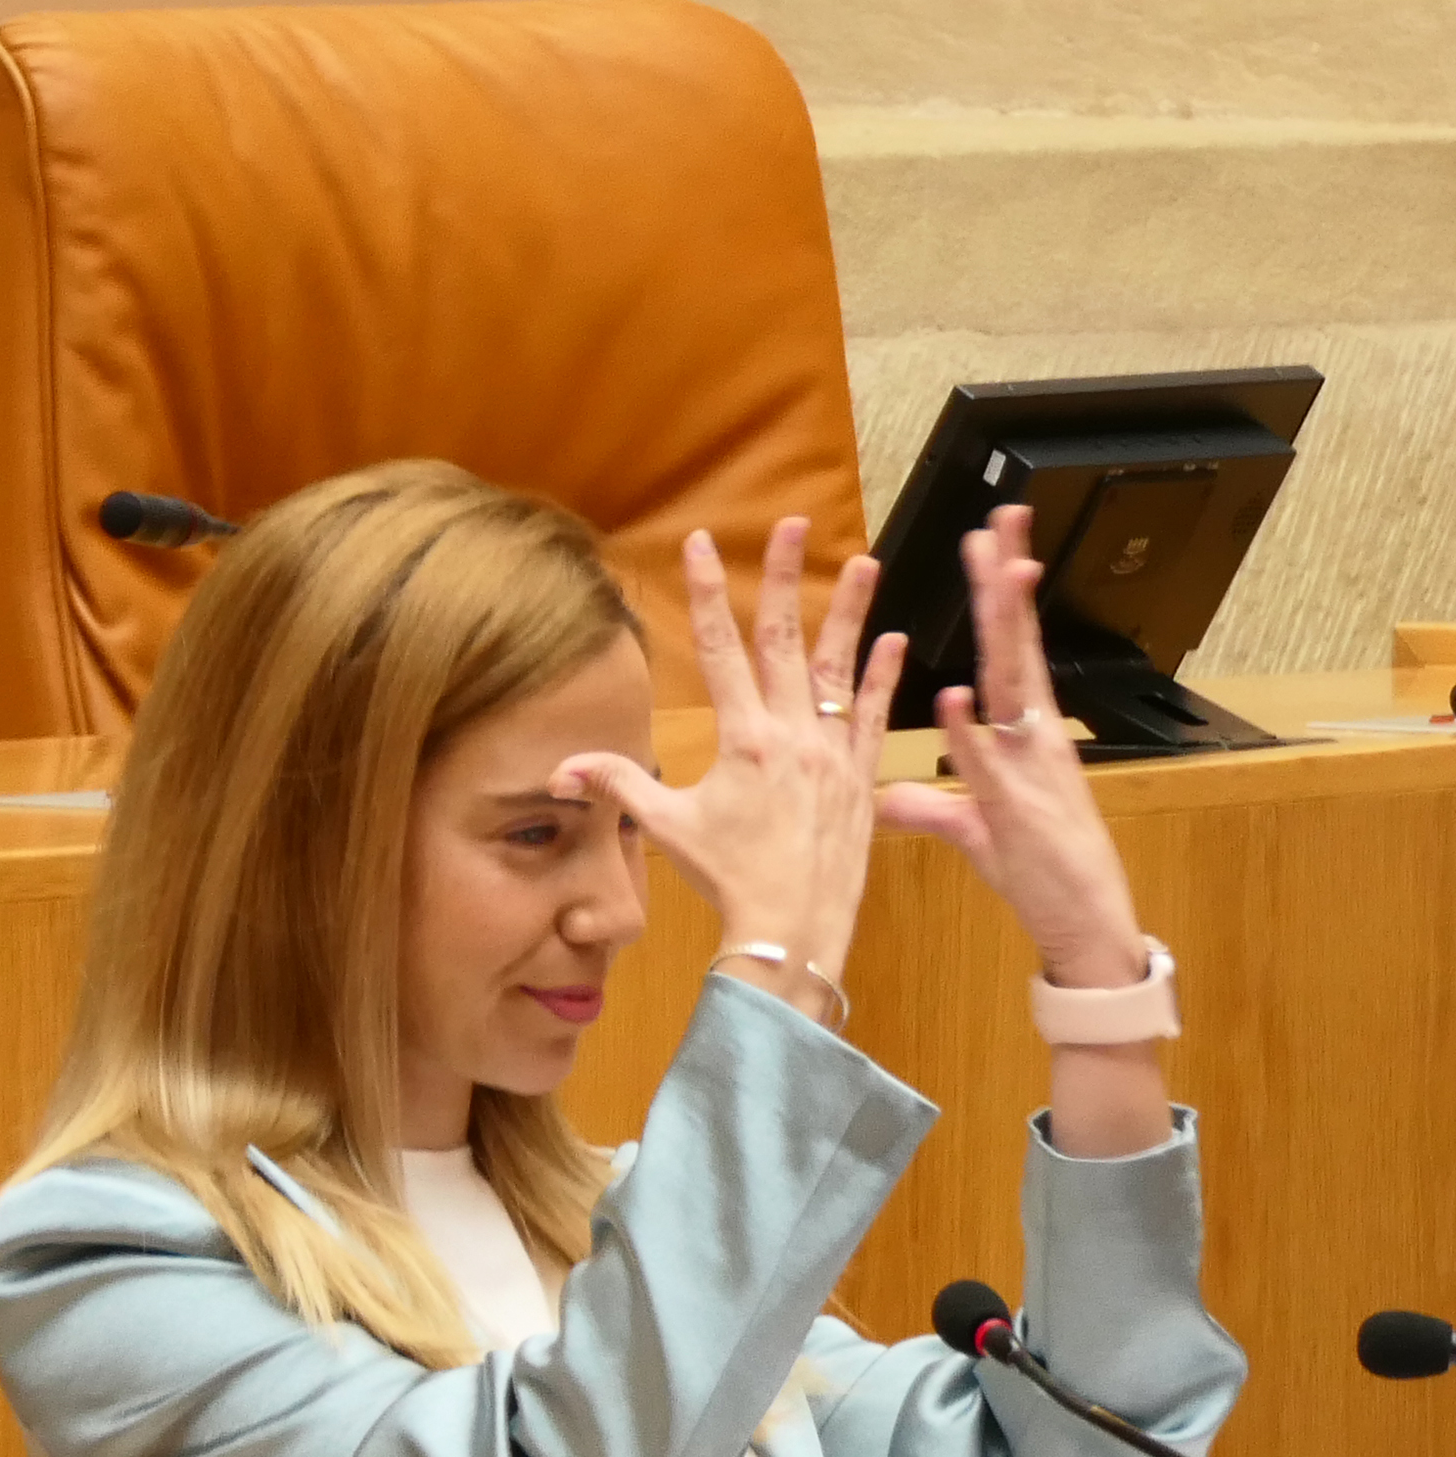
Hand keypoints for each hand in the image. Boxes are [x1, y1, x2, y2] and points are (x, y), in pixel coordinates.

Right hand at [565, 519, 898, 1004]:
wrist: (792, 930)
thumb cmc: (730, 880)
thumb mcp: (669, 828)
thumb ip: (619, 785)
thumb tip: (560, 769)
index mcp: (742, 739)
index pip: (720, 648)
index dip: (708, 592)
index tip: (702, 544)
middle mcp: (791, 735)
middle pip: (784, 640)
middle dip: (783, 578)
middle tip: (790, 526)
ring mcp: (832, 754)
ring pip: (841, 668)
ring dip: (851, 613)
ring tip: (865, 562)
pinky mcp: (862, 778)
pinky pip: (874, 717)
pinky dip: (884, 678)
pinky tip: (895, 640)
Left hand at [875, 504, 1150, 989]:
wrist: (1085, 927)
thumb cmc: (1040, 876)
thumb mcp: (975, 832)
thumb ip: (929, 806)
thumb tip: (883, 796)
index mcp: (1023, 736)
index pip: (1010, 649)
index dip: (1000, 594)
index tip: (993, 541)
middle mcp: (1032, 741)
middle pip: (1016, 646)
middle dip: (1006, 583)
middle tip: (1001, 520)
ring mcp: (1027, 772)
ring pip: (1013, 688)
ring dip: (1005, 631)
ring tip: (999, 574)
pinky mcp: (1016, 813)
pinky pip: (987, 768)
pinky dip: (970, 735)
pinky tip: (954, 698)